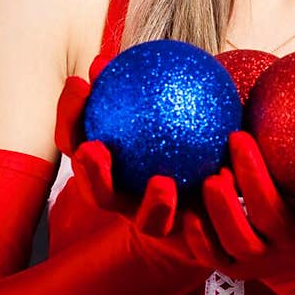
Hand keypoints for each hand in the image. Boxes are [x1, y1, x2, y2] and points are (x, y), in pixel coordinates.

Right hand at [53, 67, 224, 271]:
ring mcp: (160, 223)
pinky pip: (202, 229)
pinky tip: (224, 178)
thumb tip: (108, 54)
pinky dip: (210, 209)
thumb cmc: (182, 129)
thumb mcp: (163, 104)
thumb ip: (140, 85)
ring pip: (150, 221)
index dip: (70, 118)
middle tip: (94, 148)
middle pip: (100, 195)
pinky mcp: (194, 239)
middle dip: (91, 176)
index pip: (79, 144)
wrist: (218, 185)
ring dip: (153, 205)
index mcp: (110, 169)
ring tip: (162, 183)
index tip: (79, 83)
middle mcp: (129, 200)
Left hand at [200, 130, 294, 281]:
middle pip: (272, 216)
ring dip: (223, 208)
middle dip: (254, 178)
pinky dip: (200, 236)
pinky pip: (213, 256)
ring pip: (240, 241)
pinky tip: (188, 210)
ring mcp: (261, 261)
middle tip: (238, 137)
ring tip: (211, 177)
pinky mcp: (233, 271)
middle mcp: (291, 246)